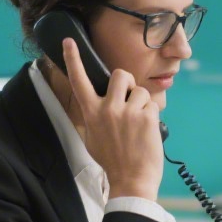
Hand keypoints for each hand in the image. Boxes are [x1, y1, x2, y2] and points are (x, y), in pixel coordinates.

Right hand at [62, 38, 162, 200]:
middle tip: (129, 99)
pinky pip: (152, 104)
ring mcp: (127, 112)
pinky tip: (146, 132)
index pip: (79, 80)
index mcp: (91, 113)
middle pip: (120, 74)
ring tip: (138, 123)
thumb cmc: (112, 160)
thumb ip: (95, 115)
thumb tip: (101, 102)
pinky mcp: (146, 117)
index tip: (69, 41)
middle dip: (128, 83)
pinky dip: (152, 115)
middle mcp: (107, 109)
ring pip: (140, 90)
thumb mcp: (92, 137)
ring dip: (142, 102)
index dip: (72, 59)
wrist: (131, 180)